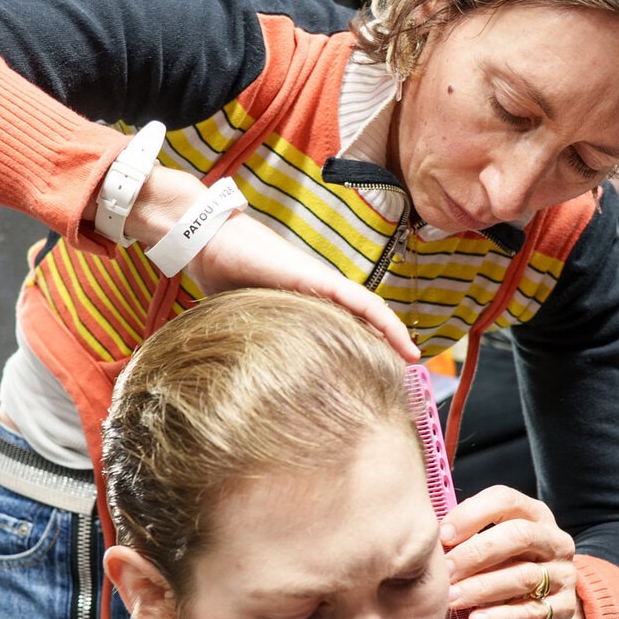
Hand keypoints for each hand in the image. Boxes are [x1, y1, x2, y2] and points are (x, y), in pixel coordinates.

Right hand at [125, 166, 416, 360]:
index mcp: (303, 301)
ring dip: (392, 334)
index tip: (378, 372)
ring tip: (412, 358)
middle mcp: (319, 291)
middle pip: (362, 319)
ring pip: (369, 311)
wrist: (206, 243)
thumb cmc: (219, 274)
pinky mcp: (319, 279)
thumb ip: (258, 336)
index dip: (363, 345)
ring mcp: (322, 282)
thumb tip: (249, 376)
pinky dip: (384, 321)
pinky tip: (402, 341)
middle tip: (403, 374)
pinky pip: (361, 302)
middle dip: (383, 345)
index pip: (343, 325)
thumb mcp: (243, 316)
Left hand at [441, 486, 583, 618]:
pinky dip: (500, 618)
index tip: (443, 533)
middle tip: (445, 570)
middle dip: (476, 552)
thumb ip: (467, 540)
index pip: (506, 500)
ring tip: (452, 598)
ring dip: (482, 588)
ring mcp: (563, 576)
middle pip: (519, 535)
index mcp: (533, 516)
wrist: (538, 617)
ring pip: (524, 576)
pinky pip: (531, 613)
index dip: (472, 513)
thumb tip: (430, 540)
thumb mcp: (489, 551)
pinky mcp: (562, 611)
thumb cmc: (503, 573)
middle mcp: (553, 541)